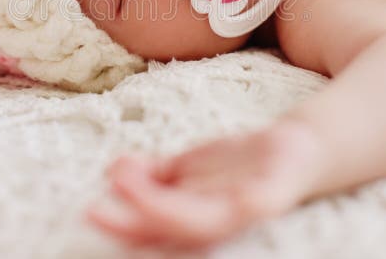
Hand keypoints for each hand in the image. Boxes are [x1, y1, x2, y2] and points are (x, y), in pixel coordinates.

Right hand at [85, 119, 320, 250]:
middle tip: (95, 211)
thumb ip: (154, 173)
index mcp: (194, 220)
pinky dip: (200, 201)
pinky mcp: (263, 202)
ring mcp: (240, 217)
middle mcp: (215, 228)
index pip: (154, 233)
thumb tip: (115, 168)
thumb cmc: (237, 166)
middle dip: (131, 225)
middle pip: (169, 235)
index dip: (122, 228)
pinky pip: (230, 211)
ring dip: (155, 208)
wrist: (295, 151)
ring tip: (124, 183)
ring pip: (193, 225)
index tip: (91, 211)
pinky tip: (175, 178)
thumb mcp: (189, 167)